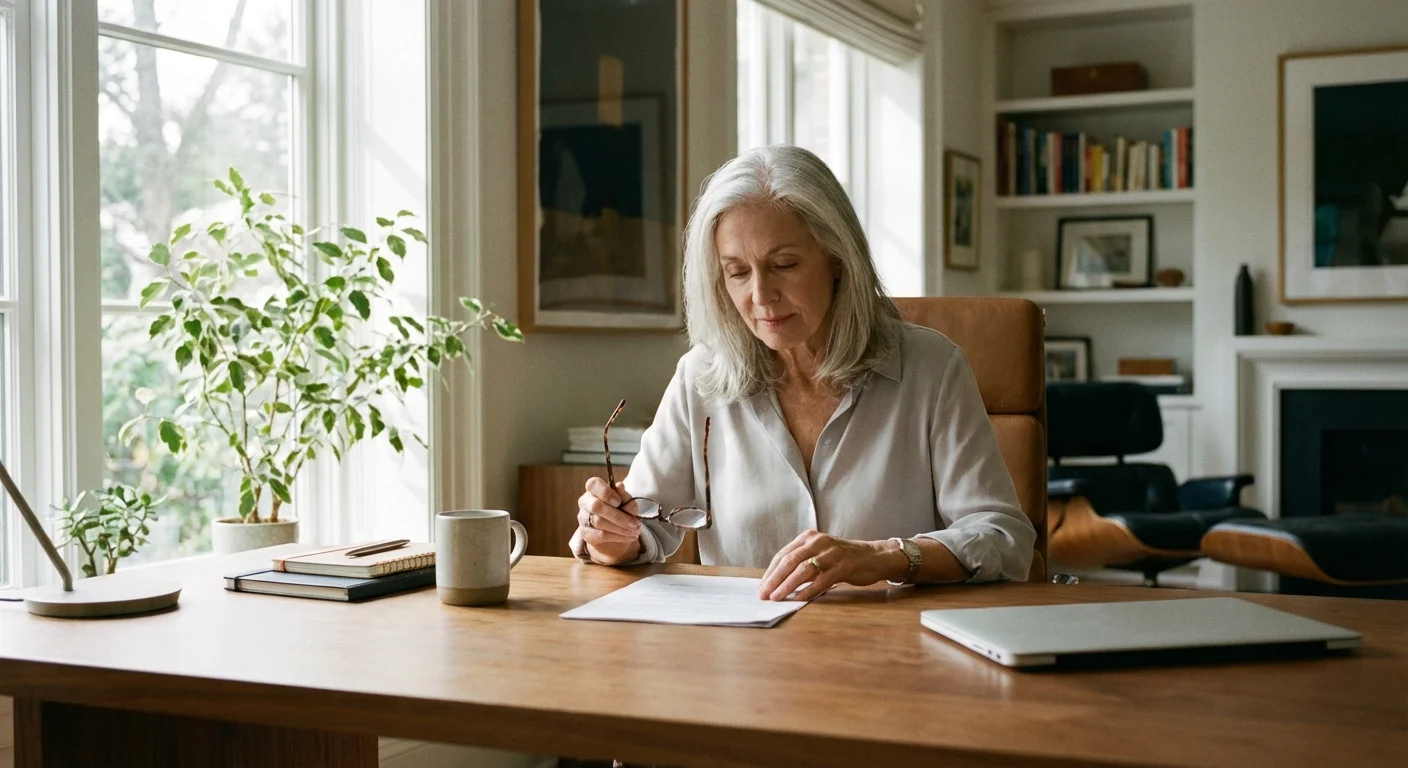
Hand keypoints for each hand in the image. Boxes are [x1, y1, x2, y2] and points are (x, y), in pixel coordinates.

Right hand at [576, 476, 643, 564]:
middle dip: (618, 516)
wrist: (617, 532)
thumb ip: (624, 496)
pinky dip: (617, 536)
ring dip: (621, 528)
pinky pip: (600, 535)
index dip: (605, 492)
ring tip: (636, 531)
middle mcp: (585, 502)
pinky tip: (629, 537)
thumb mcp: (627, 502)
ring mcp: (583, 518)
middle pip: (596, 506)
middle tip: (635, 523)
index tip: (619, 502)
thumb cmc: (621, 511)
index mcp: (594, 489)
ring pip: (598, 522)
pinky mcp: (585, 533)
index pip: (593, 484)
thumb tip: (620, 485)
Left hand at [757, 530, 904, 600]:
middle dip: (774, 580)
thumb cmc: (844, 558)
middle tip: (763, 595)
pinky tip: (798, 599)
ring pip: (803, 569)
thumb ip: (802, 563)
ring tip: (776, 598)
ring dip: (787, 585)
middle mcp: (818, 542)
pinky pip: (822, 579)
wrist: (875, 556)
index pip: (783, 555)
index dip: (770, 572)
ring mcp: (832, 553)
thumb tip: (778, 582)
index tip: (761, 588)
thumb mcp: (820, 555)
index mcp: (809, 538)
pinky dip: (808, 590)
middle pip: (790, 561)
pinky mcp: (844, 565)